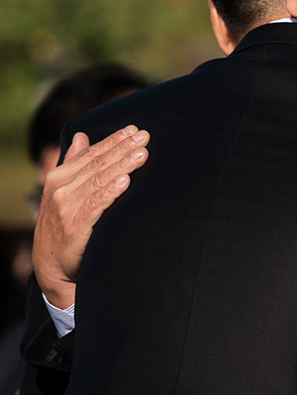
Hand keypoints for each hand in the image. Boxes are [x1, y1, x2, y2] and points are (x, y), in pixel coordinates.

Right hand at [33, 128, 149, 308]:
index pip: (91, 155)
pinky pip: (96, 204)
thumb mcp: (63, 190)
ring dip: (122, 166)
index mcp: (59, 178)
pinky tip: (126, 180)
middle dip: (123, 148)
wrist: (52, 264)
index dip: (113, 141)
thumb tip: (82, 135)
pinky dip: (111, 191)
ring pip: (99, 181)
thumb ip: (73, 162)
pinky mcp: (75, 226)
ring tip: (141, 153)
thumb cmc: (64, 223)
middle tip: (145, 136)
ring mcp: (66, 207)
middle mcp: (60, 189)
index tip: (135, 130)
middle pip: (98, 164)